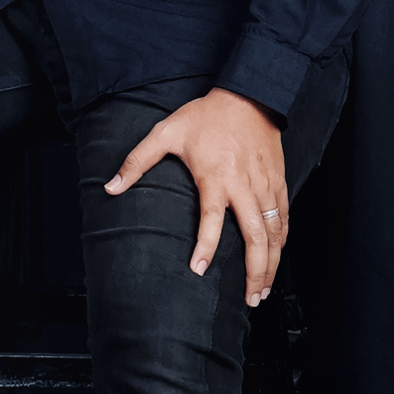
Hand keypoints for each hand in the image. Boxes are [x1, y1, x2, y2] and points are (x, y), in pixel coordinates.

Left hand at [106, 87, 289, 305]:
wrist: (248, 95)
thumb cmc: (206, 115)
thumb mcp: (166, 133)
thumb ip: (136, 162)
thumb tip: (110, 187)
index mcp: (215, 177)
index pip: (212, 219)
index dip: (206, 247)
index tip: (199, 270)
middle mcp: (243, 185)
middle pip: (256, 237)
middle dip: (255, 271)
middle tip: (249, 298)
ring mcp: (264, 185)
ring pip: (274, 232)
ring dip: (271, 264)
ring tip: (262, 289)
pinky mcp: (278, 181)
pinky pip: (283, 217)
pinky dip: (282, 241)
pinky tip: (277, 257)